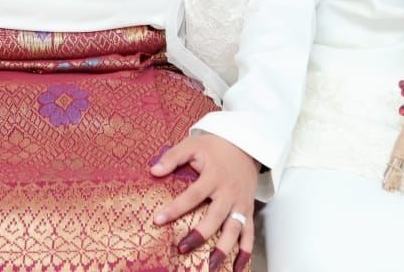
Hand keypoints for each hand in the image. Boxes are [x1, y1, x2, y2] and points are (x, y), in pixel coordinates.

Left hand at [150, 134, 258, 269]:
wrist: (245, 147)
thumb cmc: (215, 148)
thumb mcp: (193, 145)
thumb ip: (173, 157)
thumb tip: (154, 171)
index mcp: (214, 176)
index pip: (192, 195)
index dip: (176, 208)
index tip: (158, 220)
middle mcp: (229, 192)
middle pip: (215, 216)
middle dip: (200, 235)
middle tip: (182, 248)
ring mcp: (241, 203)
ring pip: (235, 229)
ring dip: (223, 249)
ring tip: (210, 266)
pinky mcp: (248, 211)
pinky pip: (249, 233)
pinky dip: (246, 252)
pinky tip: (237, 268)